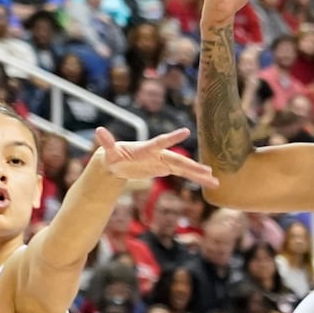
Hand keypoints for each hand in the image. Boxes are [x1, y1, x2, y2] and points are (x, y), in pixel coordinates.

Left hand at [93, 127, 215, 186]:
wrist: (118, 160)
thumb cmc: (113, 156)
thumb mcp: (108, 153)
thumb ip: (107, 143)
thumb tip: (98, 130)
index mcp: (147, 148)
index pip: (161, 142)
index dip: (173, 138)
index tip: (186, 132)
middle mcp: (160, 153)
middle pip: (180, 161)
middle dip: (194, 167)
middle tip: (209, 171)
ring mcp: (165, 161)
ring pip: (185, 168)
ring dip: (199, 175)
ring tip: (215, 181)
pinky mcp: (166, 168)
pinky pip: (184, 174)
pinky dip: (195, 178)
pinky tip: (208, 182)